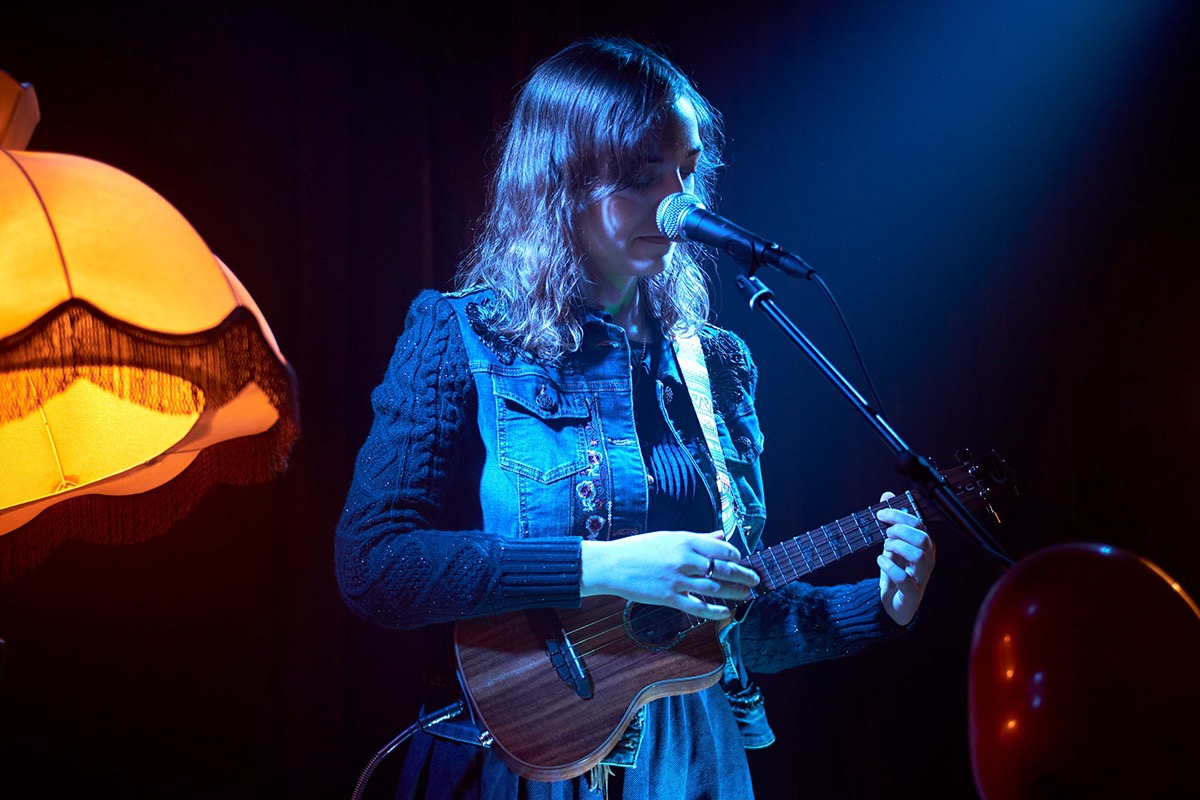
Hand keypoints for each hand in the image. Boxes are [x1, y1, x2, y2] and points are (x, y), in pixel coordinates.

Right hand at [581, 530, 759, 619]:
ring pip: (715, 588)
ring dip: (734, 592)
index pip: (721, 549)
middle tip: (756, 580)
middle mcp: (684, 559)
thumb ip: (698, 538)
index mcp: (685, 540)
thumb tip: (721, 536)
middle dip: (743, 575)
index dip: (736, 556)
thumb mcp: (669, 536)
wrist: (612, 565)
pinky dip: (714, 610)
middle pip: (723, 569)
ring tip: (746, 595)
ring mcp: (677, 580)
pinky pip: (698, 606)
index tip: (741, 561)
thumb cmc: (639, 549)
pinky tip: (725, 612)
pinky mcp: (669, 598)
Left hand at [875, 491, 935, 625]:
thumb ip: (891, 522)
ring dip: (897, 547)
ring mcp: (921, 578)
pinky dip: (890, 567)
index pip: (919, 524)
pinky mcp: (912, 594)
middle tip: (886, 534)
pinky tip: (881, 561)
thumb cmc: (895, 573)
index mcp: (924, 547)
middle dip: (901, 531)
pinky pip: (905, 579)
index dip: (899, 516)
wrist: (891, 605)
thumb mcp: (891, 545)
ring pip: (919, 556)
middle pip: (922, 538)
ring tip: (885, 548)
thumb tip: (887, 495)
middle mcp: (927, 561)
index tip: (881, 514)